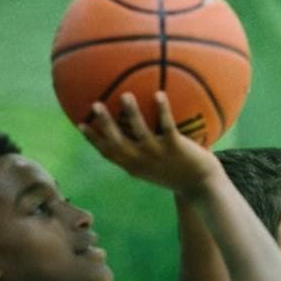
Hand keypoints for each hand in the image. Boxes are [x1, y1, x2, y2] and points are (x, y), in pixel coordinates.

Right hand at [79, 92, 219, 198]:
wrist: (201, 186)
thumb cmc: (177, 172)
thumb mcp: (155, 165)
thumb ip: (142, 150)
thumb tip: (133, 127)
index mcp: (134, 165)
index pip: (108, 153)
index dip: (93, 139)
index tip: (79, 123)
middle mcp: (142, 161)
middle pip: (118, 142)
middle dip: (105, 124)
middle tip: (95, 104)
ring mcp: (158, 155)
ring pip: (141, 133)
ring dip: (132, 114)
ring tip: (125, 95)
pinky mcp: (176, 148)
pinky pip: (168, 126)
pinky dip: (163, 111)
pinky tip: (159, 93)